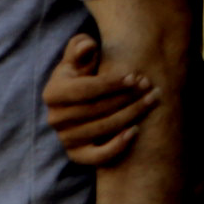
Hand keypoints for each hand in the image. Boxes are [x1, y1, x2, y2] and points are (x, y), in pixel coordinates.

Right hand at [42, 30, 160, 168]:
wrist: (81, 100)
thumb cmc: (82, 73)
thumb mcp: (78, 57)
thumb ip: (80, 47)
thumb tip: (88, 46)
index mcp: (53, 93)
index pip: (84, 89)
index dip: (110, 83)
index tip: (134, 76)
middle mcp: (55, 118)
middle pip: (96, 110)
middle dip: (126, 97)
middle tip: (149, 87)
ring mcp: (65, 138)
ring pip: (102, 129)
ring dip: (130, 115)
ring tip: (150, 100)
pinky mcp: (76, 154)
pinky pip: (97, 157)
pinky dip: (116, 146)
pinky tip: (136, 130)